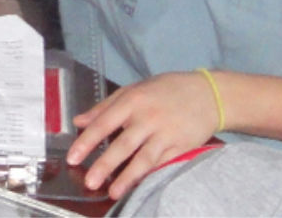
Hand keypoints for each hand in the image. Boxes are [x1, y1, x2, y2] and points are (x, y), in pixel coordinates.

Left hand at [66, 72, 223, 198]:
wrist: (208, 94)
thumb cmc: (166, 90)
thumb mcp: (134, 89)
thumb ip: (105, 106)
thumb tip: (79, 121)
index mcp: (133, 101)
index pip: (105, 122)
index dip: (88, 141)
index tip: (73, 157)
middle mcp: (149, 118)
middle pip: (123, 144)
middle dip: (105, 164)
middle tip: (89, 181)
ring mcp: (166, 134)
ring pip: (144, 159)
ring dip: (127, 177)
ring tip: (112, 192)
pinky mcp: (181, 147)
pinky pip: (162, 164)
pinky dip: (150, 176)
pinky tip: (139, 186)